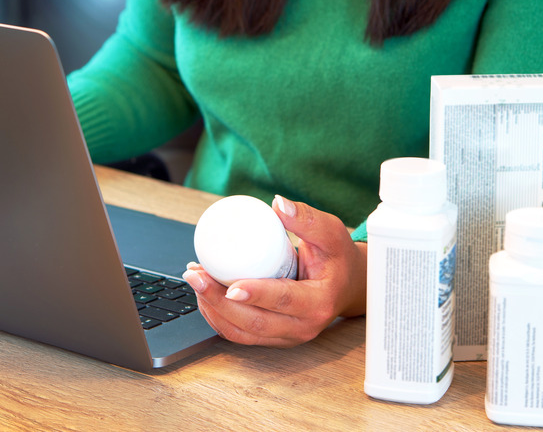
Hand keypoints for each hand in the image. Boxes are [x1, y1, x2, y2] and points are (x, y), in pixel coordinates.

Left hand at [182, 195, 366, 346]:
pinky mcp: (274, 338)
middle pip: (255, 322)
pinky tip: (204, 296)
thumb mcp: (331, 232)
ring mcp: (287, 337)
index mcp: (319, 303)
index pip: (284, 301)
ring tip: (195, 281)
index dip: (255, 294)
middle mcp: (303, 326)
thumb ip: (306, 218)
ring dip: (212, 310)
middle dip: (219, 301)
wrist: (347, 285)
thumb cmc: (338, 257)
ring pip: (242, 332)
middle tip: (197, 277)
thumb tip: (277, 204)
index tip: (231, 285)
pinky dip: (217, 317)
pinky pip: (241, 334)